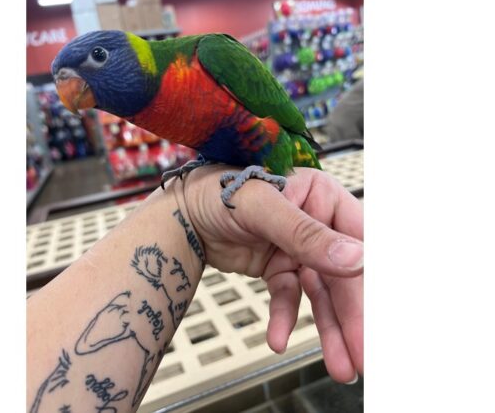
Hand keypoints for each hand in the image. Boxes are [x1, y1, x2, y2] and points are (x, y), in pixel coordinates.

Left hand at [180, 165, 362, 382]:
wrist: (179, 216)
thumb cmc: (216, 193)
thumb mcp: (261, 208)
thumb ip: (306, 234)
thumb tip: (356, 259)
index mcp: (321, 196)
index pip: (359, 238)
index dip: (370, 275)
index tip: (380, 314)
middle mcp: (316, 223)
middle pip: (343, 273)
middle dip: (352, 315)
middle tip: (362, 356)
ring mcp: (298, 249)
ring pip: (321, 293)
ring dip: (329, 329)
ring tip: (341, 367)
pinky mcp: (279, 269)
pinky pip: (288, 298)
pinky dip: (285, 319)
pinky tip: (278, 340)